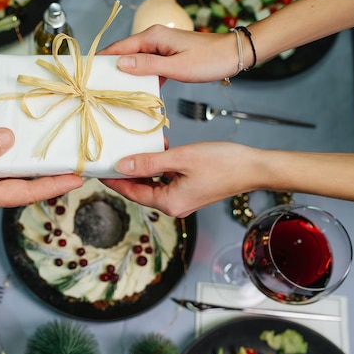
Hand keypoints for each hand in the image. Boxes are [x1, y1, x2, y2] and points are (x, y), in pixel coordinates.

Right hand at [98, 24, 237, 82]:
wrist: (233, 55)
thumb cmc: (208, 60)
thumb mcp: (176, 67)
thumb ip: (147, 65)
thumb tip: (120, 64)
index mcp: (153, 37)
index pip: (119, 48)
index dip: (102, 60)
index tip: (87, 72)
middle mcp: (153, 39)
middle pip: (124, 54)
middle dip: (110, 68)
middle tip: (96, 86)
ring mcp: (160, 47)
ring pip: (135, 61)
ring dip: (125, 75)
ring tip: (112, 91)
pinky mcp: (167, 57)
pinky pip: (147, 67)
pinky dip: (141, 77)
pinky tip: (137, 92)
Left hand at [100, 142, 261, 216]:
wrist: (255, 167)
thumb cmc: (222, 163)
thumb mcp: (179, 158)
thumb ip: (148, 163)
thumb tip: (122, 166)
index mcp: (169, 203)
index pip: (131, 193)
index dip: (113, 180)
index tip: (98, 169)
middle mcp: (174, 206)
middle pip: (140, 190)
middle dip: (126, 173)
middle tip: (110, 156)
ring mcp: (182, 200)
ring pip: (153, 184)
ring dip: (144, 167)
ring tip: (135, 148)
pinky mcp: (190, 191)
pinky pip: (166, 180)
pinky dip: (159, 166)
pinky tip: (161, 148)